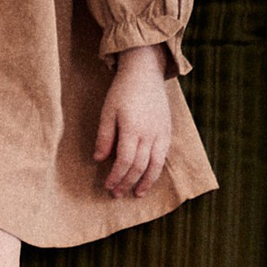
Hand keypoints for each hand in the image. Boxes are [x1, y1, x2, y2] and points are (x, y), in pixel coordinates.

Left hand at [93, 46, 172, 196]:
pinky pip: (164, 155)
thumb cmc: (122, 91)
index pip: (125, 161)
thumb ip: (104, 136)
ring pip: (156, 164)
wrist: (145, 72)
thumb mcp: (107, 111)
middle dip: (128, 182)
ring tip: (137, 193)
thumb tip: (98, 159)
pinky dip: (156, 169)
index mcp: (132, 128)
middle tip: (117, 194)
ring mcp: (161, 132)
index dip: (116, 176)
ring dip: (146, 182)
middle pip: (139, 166)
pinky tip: (149, 176)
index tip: (108, 186)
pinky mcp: (167, 130)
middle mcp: (149, 133)